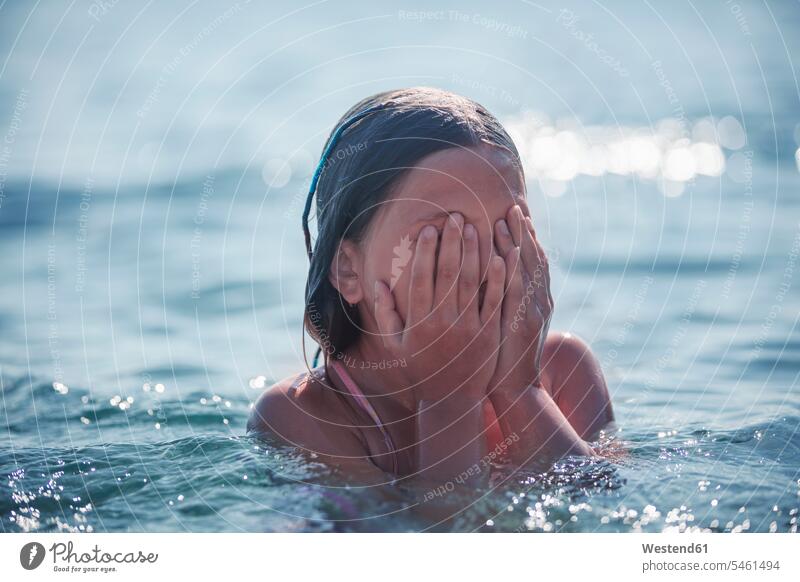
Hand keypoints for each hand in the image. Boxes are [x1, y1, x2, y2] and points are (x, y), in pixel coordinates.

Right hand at [373, 213, 505, 404]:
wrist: (451, 398)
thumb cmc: (419, 367)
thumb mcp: (394, 345)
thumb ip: (384, 314)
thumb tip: (377, 284)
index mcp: (419, 323)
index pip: (421, 279)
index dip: (426, 253)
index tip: (429, 229)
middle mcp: (443, 323)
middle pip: (448, 275)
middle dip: (452, 243)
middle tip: (456, 217)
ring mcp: (468, 328)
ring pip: (472, 283)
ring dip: (474, 253)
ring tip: (475, 227)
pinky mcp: (489, 333)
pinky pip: (494, 301)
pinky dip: (498, 278)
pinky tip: (500, 256)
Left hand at [488, 204, 553, 405]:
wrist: (516, 388)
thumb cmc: (503, 353)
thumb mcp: (507, 319)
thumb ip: (505, 295)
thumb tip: (492, 269)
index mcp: (536, 299)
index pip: (532, 259)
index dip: (526, 234)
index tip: (516, 211)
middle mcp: (539, 302)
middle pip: (533, 258)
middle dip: (523, 231)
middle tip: (513, 205)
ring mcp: (534, 313)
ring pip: (527, 271)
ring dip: (518, 243)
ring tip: (507, 219)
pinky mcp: (524, 326)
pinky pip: (518, 294)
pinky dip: (514, 273)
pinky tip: (507, 254)